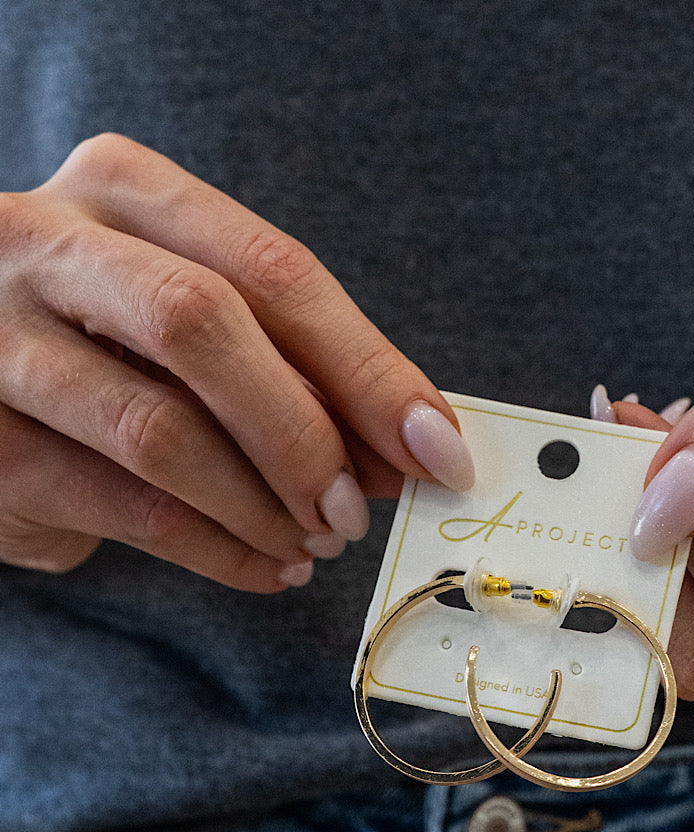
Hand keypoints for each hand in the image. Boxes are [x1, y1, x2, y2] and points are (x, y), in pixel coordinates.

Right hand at [0, 134, 473, 590]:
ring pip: (159, 428)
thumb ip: (292, 364)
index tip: (437, 449)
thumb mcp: (197, 325)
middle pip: (204, 324)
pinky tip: (267, 568)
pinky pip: (129, 510)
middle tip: (358, 510)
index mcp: (123, 190)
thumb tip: (411, 446)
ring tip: (316, 545)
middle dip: (305, 434)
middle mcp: (44, 243)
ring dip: (264, 506)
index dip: (369, 368)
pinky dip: (221, 553)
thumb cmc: (114, 351)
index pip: (273, 269)